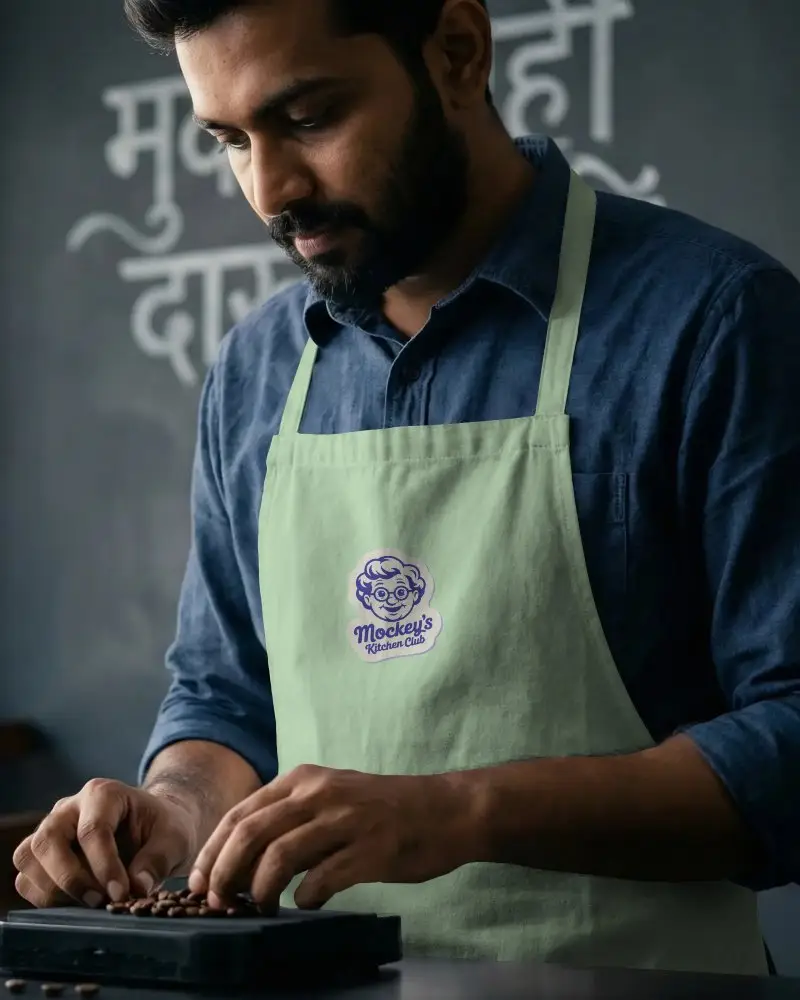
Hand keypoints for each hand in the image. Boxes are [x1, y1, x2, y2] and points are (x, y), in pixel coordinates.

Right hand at [13, 779, 197, 908]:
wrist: (154, 827)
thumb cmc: (163, 828)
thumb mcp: (175, 838)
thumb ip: (158, 860)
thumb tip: (137, 889)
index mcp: (104, 793)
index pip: (92, 830)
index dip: (104, 866)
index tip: (121, 894)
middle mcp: (69, 807)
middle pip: (48, 840)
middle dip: (70, 878)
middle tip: (99, 901)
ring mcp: (51, 829)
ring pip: (28, 857)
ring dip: (52, 889)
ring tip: (89, 902)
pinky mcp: (42, 854)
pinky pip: (25, 877)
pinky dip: (43, 897)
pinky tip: (76, 903)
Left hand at [188, 765, 478, 910]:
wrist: (443, 810)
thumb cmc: (382, 810)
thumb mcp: (330, 797)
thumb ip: (290, 817)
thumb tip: (240, 860)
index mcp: (304, 778)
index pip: (241, 813)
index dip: (213, 851)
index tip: (199, 883)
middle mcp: (319, 792)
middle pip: (251, 832)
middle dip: (224, 873)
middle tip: (216, 902)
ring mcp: (346, 819)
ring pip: (279, 856)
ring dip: (259, 890)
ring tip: (259, 907)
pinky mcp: (370, 849)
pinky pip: (322, 879)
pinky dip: (305, 898)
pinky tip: (308, 904)